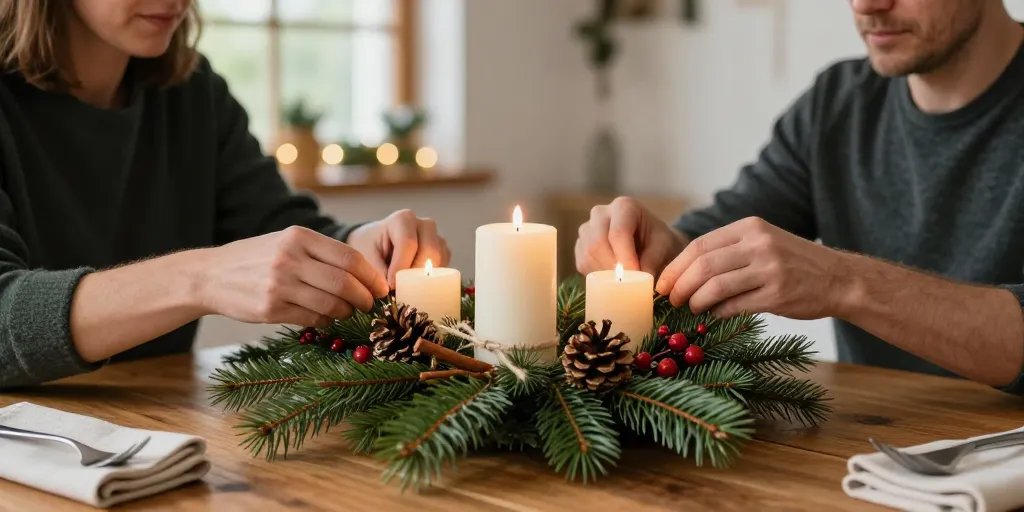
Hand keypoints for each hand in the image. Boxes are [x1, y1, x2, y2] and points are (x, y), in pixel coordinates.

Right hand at [196, 226, 389, 326]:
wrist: (210, 275)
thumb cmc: (256, 258)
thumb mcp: (286, 241)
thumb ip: (320, 253)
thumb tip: (364, 273)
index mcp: (299, 237)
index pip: (349, 258)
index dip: (371, 276)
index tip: (381, 287)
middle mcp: (290, 258)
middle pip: (344, 283)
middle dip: (365, 298)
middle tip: (370, 304)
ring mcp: (279, 285)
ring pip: (331, 304)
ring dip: (347, 312)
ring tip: (348, 311)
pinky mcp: (270, 309)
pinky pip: (312, 319)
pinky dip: (326, 321)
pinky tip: (326, 317)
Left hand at [345, 209, 450, 287]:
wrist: (376, 243)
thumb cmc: (370, 247)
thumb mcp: (365, 256)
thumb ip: (377, 271)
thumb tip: (391, 289)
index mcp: (403, 219)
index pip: (408, 243)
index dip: (401, 267)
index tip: (391, 285)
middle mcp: (425, 225)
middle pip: (430, 250)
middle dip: (417, 274)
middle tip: (402, 290)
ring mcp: (437, 238)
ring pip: (440, 260)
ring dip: (427, 278)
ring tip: (408, 288)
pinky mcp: (444, 252)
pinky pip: (445, 268)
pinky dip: (433, 280)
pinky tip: (418, 286)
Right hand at [575, 196, 687, 274]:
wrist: (647, 241)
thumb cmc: (656, 240)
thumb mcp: (663, 246)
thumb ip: (653, 259)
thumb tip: (640, 279)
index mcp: (623, 206)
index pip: (618, 232)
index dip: (625, 257)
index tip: (636, 275)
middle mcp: (600, 213)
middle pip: (598, 243)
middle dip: (613, 267)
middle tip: (628, 282)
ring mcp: (586, 229)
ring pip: (588, 254)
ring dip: (605, 273)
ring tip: (623, 281)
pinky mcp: (580, 245)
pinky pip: (582, 263)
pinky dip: (596, 276)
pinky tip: (612, 278)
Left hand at [655, 217, 850, 318]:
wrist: (839, 278)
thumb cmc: (793, 262)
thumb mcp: (763, 242)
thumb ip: (729, 250)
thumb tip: (684, 272)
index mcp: (750, 227)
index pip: (700, 245)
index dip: (676, 267)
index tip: (663, 282)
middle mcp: (759, 244)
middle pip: (703, 265)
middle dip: (680, 285)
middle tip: (672, 299)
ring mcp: (770, 269)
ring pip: (715, 286)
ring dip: (696, 301)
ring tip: (691, 308)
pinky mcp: (778, 295)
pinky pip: (735, 306)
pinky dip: (718, 313)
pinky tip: (714, 315)